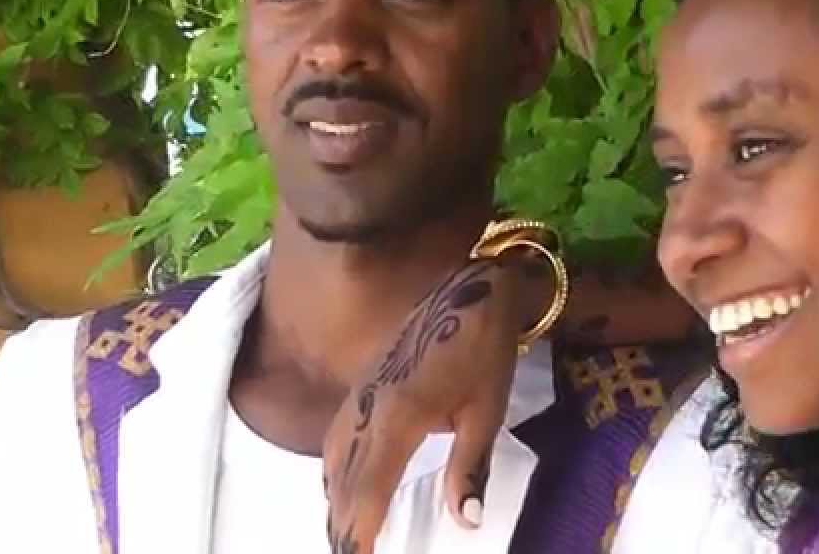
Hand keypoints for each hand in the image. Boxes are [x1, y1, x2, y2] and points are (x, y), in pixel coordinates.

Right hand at [323, 257, 538, 553]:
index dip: (360, 528)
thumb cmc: (484, 350)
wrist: (469, 290)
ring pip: (333, 458)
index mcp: (400, 417)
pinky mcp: (363, 385)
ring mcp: (361, 394)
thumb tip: (465, 521)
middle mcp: (369, 408)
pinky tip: (336, 484)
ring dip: (334, 500)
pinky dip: (332, 468)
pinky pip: (335, 435)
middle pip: (344, 479)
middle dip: (342, 523)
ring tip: (340, 535)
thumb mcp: (487, 411)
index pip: (370, 486)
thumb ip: (470, 467)